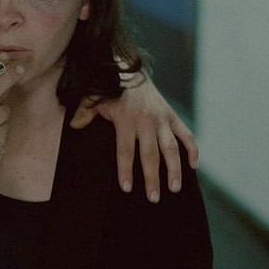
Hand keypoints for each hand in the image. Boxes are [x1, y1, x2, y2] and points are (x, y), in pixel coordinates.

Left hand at [70, 77, 197, 202]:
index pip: (125, 150)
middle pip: (150, 154)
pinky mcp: (172, 115)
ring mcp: (162, 118)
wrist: (130, 70)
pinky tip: (194, 166)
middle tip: (153, 198)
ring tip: (175, 188)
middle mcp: (146, 120)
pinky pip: (186, 134)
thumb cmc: (109, 89)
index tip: (127, 188)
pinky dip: (193, 150)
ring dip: (175, 169)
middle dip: (152, 178)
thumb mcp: (94, 99)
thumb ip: (85, 113)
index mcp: (126, 119)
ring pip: (172, 148)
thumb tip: (74, 126)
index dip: (126, 170)